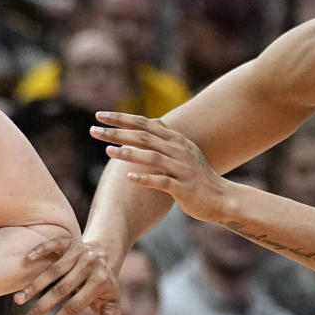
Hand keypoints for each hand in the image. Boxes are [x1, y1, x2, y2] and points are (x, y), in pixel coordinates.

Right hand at [13, 237, 119, 314]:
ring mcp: (79, 251)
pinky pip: (53, 244)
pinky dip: (40, 250)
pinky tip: (27, 259)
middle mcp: (90, 266)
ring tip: (18, 300)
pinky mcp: (69, 241)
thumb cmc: (105, 286)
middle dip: (40, 308)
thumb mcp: (113, 306)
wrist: (107, 253)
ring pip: (53, 270)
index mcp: (100, 283)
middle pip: (60, 290)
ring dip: (33, 286)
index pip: (74, 307)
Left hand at [91, 112, 228, 222]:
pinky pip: (162, 182)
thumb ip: (165, 137)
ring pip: (153, 157)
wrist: (222, 198)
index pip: (144, 124)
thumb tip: (152, 121)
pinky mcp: (184, 188)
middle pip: (144, 137)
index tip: (99, 115)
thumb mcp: (183, 151)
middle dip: (117, 132)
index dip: (121, 118)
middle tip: (93, 130)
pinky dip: (145, 179)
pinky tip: (128, 177)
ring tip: (107, 151)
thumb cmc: (196, 176)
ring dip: (129, 154)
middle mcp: (179, 150)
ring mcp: (182, 169)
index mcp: (175, 140)